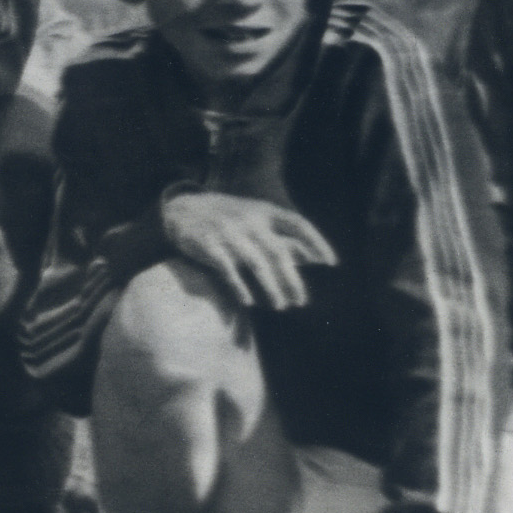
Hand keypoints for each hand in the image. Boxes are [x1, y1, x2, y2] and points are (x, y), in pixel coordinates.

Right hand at [158, 189, 336, 311]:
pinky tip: (249, 301)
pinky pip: (228, 270)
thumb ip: (281, 236)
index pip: (298, 224)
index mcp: (264, 210)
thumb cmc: (228, 218)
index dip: (317, 242)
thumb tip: (314, 258)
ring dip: (272, 287)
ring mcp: (228, 231)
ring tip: (281, 305)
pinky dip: (240, 287)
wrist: (181, 208)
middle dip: (293, 279)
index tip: (331, 263)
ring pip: (257, 263)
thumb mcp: (255, 218)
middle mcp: (249, 220)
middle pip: (278, 252)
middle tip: (301, 301)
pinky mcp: (208, 244)